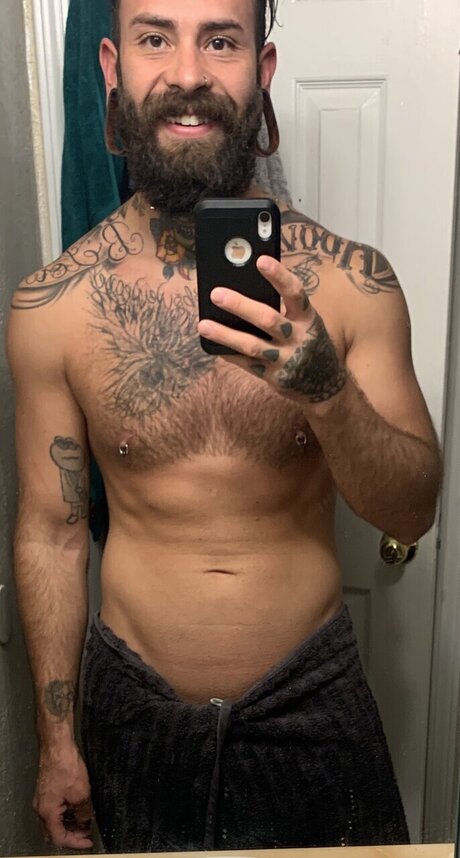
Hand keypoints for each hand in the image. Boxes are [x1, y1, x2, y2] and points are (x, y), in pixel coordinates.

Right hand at [34, 743, 93, 849]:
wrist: (57, 745)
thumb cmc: (65, 767)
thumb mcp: (81, 794)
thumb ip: (83, 813)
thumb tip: (85, 821)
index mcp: (47, 812)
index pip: (59, 838)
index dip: (76, 842)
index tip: (88, 841)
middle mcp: (41, 807)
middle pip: (55, 831)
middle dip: (72, 834)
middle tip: (87, 833)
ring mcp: (43, 798)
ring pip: (56, 819)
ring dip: (70, 822)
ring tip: (87, 820)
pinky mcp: (48, 789)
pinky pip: (57, 807)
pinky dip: (68, 811)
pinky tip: (80, 807)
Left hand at [197, 256, 346, 404]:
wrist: (327, 385)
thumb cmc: (309, 343)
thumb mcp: (306, 323)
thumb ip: (284, 310)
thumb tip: (245, 288)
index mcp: (308, 317)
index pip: (294, 293)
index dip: (279, 276)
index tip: (260, 260)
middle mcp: (298, 337)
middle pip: (267, 319)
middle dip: (240, 306)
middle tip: (216, 294)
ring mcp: (286, 359)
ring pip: (252, 345)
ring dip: (226, 335)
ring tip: (203, 325)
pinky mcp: (275, 377)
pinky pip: (247, 363)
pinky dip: (229, 353)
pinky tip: (213, 345)